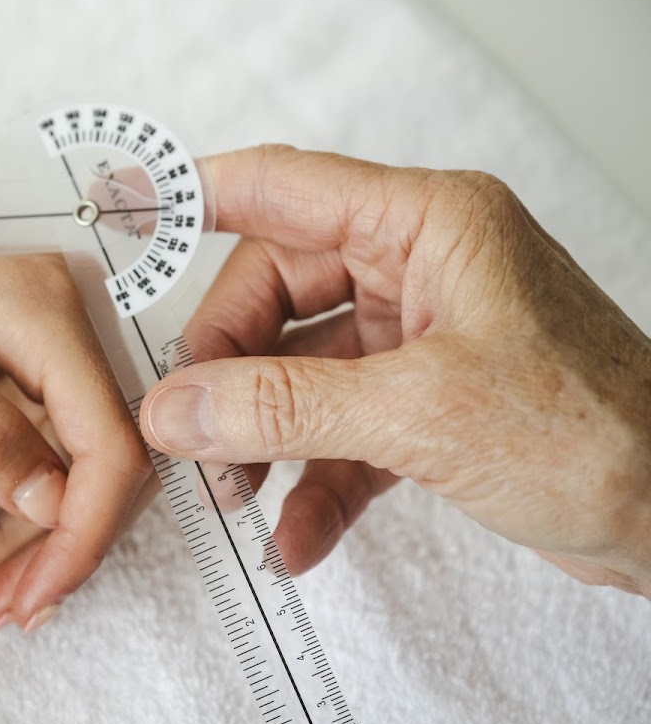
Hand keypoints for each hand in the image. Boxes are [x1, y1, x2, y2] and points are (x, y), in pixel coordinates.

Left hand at [0, 254, 152, 630]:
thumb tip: (51, 502)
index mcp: (41, 309)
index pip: (107, 435)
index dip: (86, 525)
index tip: (39, 591)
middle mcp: (64, 330)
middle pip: (102, 465)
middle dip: (59, 547)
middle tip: (7, 609)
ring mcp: (50, 365)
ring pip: (74, 482)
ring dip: (26, 549)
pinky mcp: (29, 395)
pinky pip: (42, 478)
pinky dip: (3, 531)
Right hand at [139, 145, 650, 595]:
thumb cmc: (600, 435)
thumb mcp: (421, 414)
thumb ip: (283, 407)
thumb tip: (175, 411)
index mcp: (427, 226)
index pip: (281, 188)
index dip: (194, 196)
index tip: (123, 214)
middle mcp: (418, 269)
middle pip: (273, 294)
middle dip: (226, 370)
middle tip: (190, 435)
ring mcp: (419, 338)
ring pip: (298, 369)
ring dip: (261, 436)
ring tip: (233, 497)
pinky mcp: (425, 405)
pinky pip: (338, 429)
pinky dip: (311, 481)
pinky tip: (294, 535)